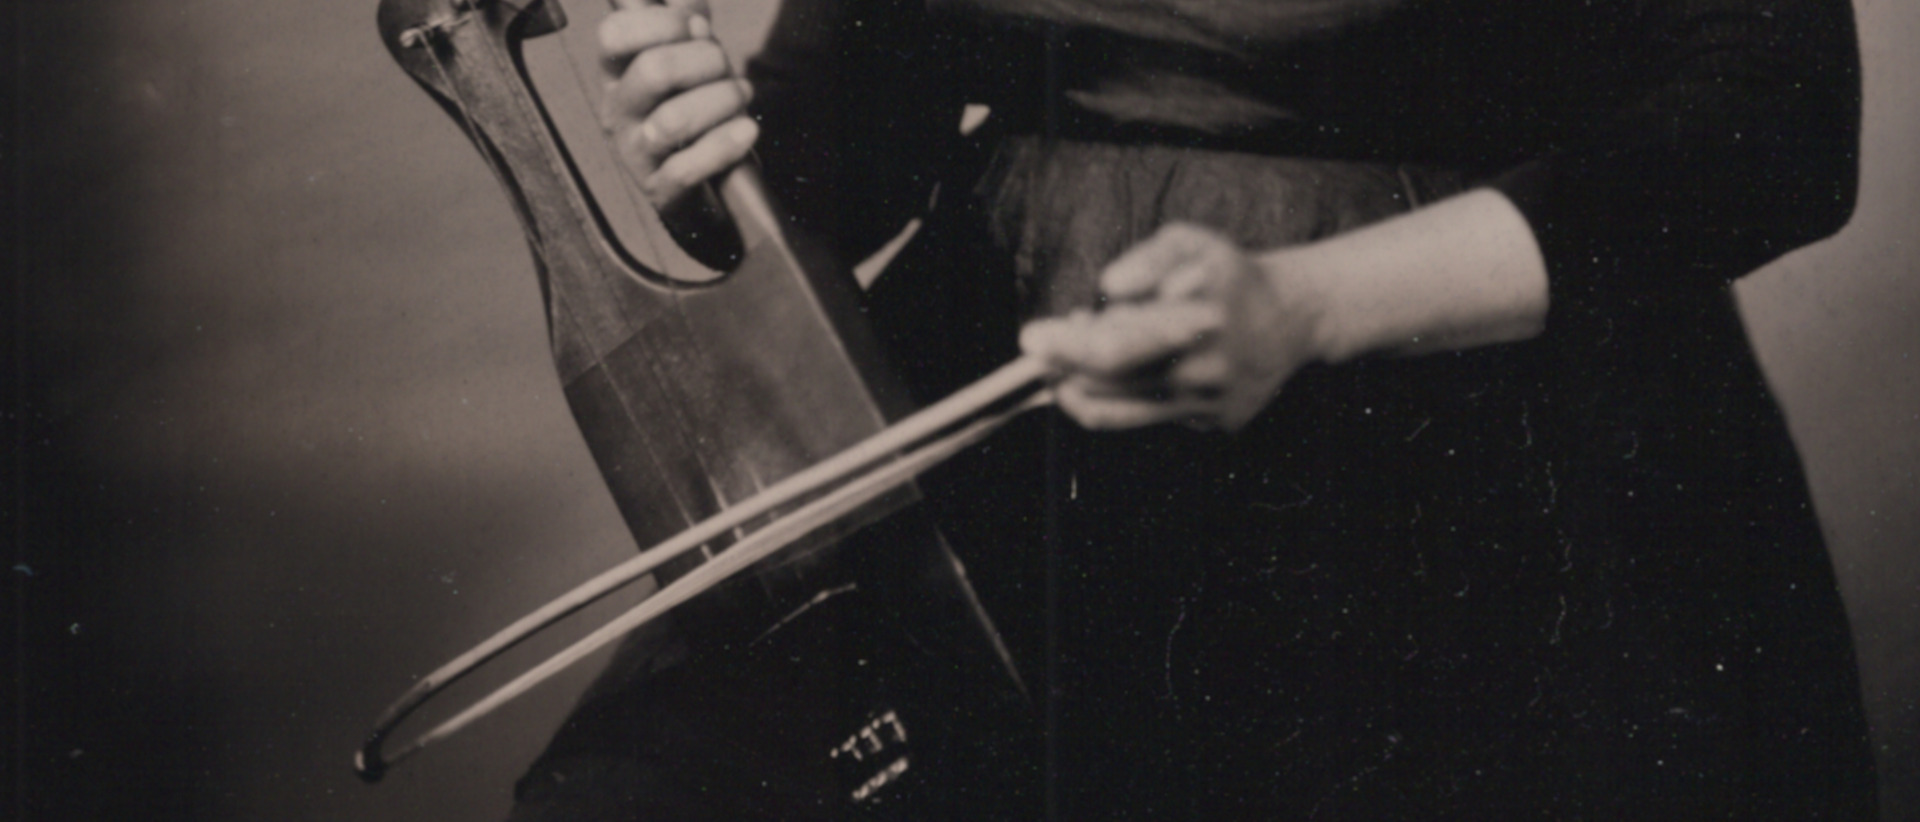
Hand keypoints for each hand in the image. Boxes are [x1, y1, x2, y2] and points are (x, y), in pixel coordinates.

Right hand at [598, 0, 756, 211]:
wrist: (705, 185)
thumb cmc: (696, 109)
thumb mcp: (689, 56)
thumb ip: (686, 19)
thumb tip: (690, 6)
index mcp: (618, 72)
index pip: (614, 34)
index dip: (661, 21)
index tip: (695, 27)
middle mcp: (618, 110)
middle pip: (653, 71)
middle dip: (706, 61)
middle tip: (726, 69)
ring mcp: (635, 152)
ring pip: (673, 121)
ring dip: (722, 102)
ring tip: (741, 98)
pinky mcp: (660, 191)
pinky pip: (685, 169)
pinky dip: (724, 146)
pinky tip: (746, 130)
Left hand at [1019, 224, 1329, 431]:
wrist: (1292, 316)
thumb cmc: (1228, 275)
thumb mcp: (1191, 243)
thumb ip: (1148, 259)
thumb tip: (1112, 289)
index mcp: (1198, 320)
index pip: (1113, 350)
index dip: (1066, 348)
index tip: (1033, 337)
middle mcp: (1205, 371)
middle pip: (1107, 386)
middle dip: (1063, 365)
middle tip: (1045, 345)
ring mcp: (1210, 405)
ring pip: (1118, 413)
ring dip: (1080, 388)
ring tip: (1073, 362)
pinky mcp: (1216, 426)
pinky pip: (1148, 420)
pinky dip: (1122, 397)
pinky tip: (1131, 369)